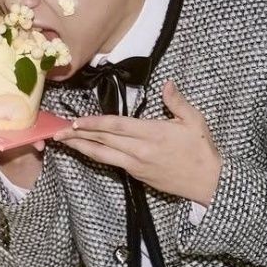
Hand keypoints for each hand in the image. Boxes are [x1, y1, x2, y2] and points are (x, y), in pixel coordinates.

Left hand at [53, 80, 221, 204]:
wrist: (208, 182)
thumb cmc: (201, 150)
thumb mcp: (195, 121)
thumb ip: (177, 102)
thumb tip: (167, 83)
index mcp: (153, 134)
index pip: (117, 127)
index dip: (94, 123)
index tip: (76, 120)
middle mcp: (140, 150)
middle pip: (104, 141)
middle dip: (79, 135)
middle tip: (58, 132)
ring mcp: (137, 165)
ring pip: (103, 155)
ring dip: (81, 147)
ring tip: (64, 142)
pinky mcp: (137, 175)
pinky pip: (112, 163)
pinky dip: (95, 156)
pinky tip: (86, 151)